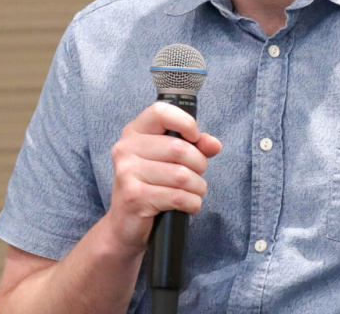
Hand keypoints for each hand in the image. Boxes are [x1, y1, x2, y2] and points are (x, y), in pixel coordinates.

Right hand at [103, 101, 222, 253]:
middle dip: (199, 165)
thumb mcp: (170, 161)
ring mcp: (127, 172)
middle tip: (196, 176)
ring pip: (182, 175)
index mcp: (134, 133)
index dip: (185, 122)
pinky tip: (187, 206)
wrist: (125, 226)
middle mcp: (126, 149)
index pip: (161, 112)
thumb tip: (214, 144)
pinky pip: (178, 196)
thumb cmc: (151, 187)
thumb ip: (194, 147)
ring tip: (192, 193)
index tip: (195, 138)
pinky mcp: (134, 196)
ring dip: (197, 188)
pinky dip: (191, 203)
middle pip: (179, 148)